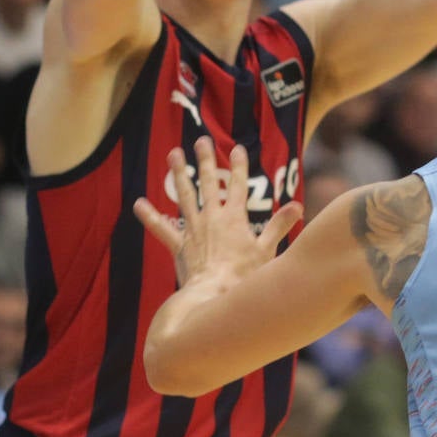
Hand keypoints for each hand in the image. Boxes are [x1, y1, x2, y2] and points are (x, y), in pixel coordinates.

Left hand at [134, 136, 301, 289]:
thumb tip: (297, 206)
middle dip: (206, 161)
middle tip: (201, 141)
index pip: (239, 186)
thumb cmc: (244, 277)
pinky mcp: (180, 246)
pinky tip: (138, 203)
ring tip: (173, 154)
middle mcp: (212, 218)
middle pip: (209, 183)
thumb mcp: (267, 250)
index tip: (237, 148)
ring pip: (185, 196)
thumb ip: (279, 226)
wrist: (214, 295)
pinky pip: (161, 229)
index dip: (239, 166)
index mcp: (235, 218)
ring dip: (179, 174)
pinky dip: (150, 216)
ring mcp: (193, 230)